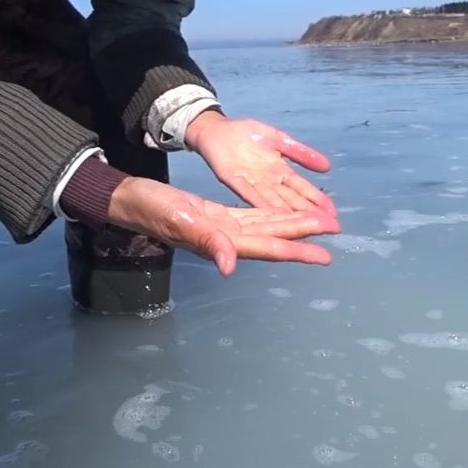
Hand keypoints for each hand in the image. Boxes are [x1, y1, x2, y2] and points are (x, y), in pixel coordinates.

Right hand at [107, 177, 338, 276]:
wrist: (133, 201)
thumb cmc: (152, 210)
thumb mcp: (180, 221)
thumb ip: (206, 242)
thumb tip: (230, 266)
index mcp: (222, 241)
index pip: (267, 247)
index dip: (297, 250)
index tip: (325, 254)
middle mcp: (227, 238)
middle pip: (274, 238)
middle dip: (304, 236)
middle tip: (335, 230)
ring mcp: (222, 229)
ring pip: (266, 228)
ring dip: (291, 226)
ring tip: (318, 222)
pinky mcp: (216, 218)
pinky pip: (251, 218)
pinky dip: (270, 217)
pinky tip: (283, 215)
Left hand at [184, 112, 335, 216]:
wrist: (216, 128)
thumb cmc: (246, 134)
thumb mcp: (278, 139)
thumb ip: (300, 152)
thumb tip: (327, 167)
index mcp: (279, 171)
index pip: (301, 188)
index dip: (316, 199)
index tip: (332, 212)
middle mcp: (267, 182)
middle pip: (290, 198)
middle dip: (308, 212)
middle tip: (326, 225)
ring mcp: (251, 182)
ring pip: (273, 200)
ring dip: (288, 213)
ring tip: (304, 225)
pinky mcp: (232, 179)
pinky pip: (247, 192)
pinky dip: (259, 202)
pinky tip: (271, 212)